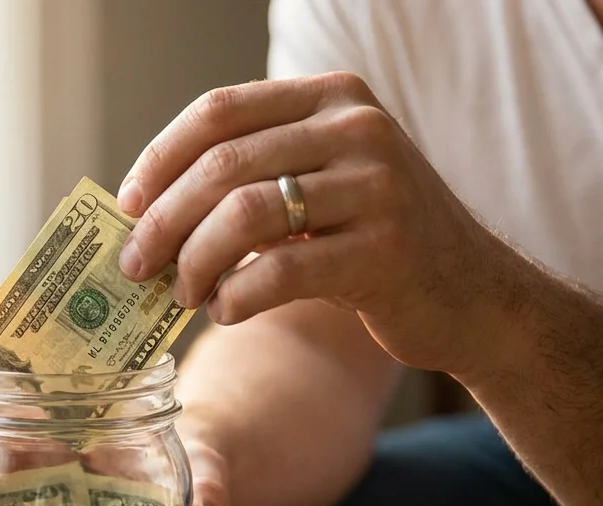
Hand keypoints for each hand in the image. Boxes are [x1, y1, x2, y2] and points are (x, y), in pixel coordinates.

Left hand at [116, 73, 530, 375]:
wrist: (474, 296)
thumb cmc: (377, 241)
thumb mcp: (327, 180)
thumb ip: (257, 174)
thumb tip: (147, 210)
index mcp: (334, 97)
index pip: (219, 111)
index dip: (160, 159)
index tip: (128, 205)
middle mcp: (358, 128)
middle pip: (222, 165)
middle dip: (163, 220)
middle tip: (135, 265)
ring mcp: (377, 187)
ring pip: (244, 216)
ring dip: (194, 263)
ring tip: (182, 294)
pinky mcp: (384, 252)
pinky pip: (278, 272)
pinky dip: (235, 297)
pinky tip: (226, 311)